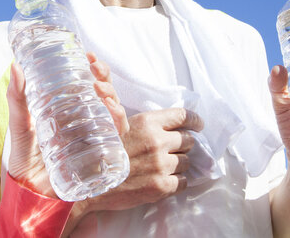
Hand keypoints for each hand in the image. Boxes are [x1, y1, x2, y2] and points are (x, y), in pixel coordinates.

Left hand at [5, 53, 128, 196]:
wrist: (28, 188)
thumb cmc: (24, 155)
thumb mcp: (19, 122)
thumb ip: (17, 97)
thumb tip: (15, 65)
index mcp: (72, 108)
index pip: (90, 82)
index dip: (95, 68)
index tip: (89, 55)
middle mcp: (88, 119)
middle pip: (106, 93)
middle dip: (105, 77)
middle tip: (95, 68)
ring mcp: (96, 135)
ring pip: (115, 110)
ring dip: (112, 95)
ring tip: (99, 88)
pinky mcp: (101, 152)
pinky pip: (117, 134)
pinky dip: (118, 119)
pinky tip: (110, 110)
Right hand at [78, 107, 203, 214]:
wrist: (90, 182)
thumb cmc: (103, 151)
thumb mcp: (117, 125)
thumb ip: (135, 116)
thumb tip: (137, 102)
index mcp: (148, 122)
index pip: (183, 116)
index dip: (194, 120)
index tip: (198, 125)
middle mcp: (157, 142)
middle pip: (189, 140)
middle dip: (182, 144)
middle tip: (170, 149)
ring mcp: (161, 165)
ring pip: (187, 162)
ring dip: (177, 164)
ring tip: (160, 166)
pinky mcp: (162, 186)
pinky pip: (183, 182)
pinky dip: (176, 182)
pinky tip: (162, 179)